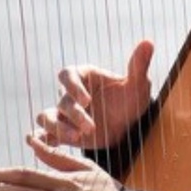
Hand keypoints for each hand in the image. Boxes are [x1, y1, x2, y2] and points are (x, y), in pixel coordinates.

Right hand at [36, 39, 154, 148]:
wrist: (128, 126)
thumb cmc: (130, 100)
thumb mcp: (138, 85)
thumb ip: (139, 65)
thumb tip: (148, 42)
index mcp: (83, 76)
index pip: (68, 75)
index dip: (73, 87)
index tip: (86, 100)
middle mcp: (70, 94)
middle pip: (61, 101)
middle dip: (74, 115)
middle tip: (91, 128)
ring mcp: (64, 114)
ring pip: (46, 117)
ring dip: (56, 128)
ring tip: (76, 139)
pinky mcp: (63, 132)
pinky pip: (45, 135)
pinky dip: (41, 140)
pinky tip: (44, 148)